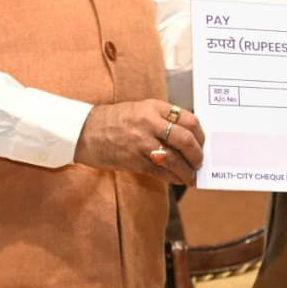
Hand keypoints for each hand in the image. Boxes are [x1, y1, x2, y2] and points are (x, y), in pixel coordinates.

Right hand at [74, 99, 205, 184]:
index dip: (200, 134)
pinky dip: (173, 177)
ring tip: (191, 176)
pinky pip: (160, 172)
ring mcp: (141, 143)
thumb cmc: (113, 120)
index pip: (188, 119)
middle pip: (185, 139)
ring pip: (175, 159)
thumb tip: (188, 136)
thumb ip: (162, 118)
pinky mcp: (134, 161)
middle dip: (197, 154)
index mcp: (154, 107)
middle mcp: (149, 123)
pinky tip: (178, 180)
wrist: (83, 131)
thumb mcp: (140, 109)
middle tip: (200, 162)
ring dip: (187, 170)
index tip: (203, 142)